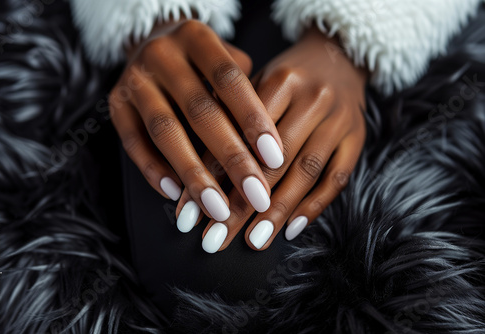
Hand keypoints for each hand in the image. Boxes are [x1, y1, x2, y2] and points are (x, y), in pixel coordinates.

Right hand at [109, 20, 284, 222]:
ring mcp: (134, 80)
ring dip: (194, 175)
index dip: (253, 120)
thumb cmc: (202, 62)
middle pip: (200, 111)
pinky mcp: (115, 105)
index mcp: (195, 37)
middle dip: (232, 159)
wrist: (151, 42)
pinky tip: (178, 196)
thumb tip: (265, 151)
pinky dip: (155, 172)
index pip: (229, 80)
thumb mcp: (227, 60)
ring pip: (165, 132)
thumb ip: (243, 96)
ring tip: (218, 209)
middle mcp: (161, 54)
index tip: (275, 159)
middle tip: (256, 196)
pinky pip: (134, 144)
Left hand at [182, 27, 366, 251]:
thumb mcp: (255, 83)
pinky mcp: (358, 138)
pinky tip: (290, 230)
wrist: (339, 56)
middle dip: (242, 205)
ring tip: (252, 242)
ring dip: (277, 212)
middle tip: (216, 240)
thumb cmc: (286, 78)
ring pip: (305, 172)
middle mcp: (313, 99)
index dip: (214, 175)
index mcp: (281, 81)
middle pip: (272, 161)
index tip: (190, 212)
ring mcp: (339, 121)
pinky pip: (337, 178)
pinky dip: (314, 207)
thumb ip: (229, 118)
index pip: (242, 136)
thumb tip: (195, 170)